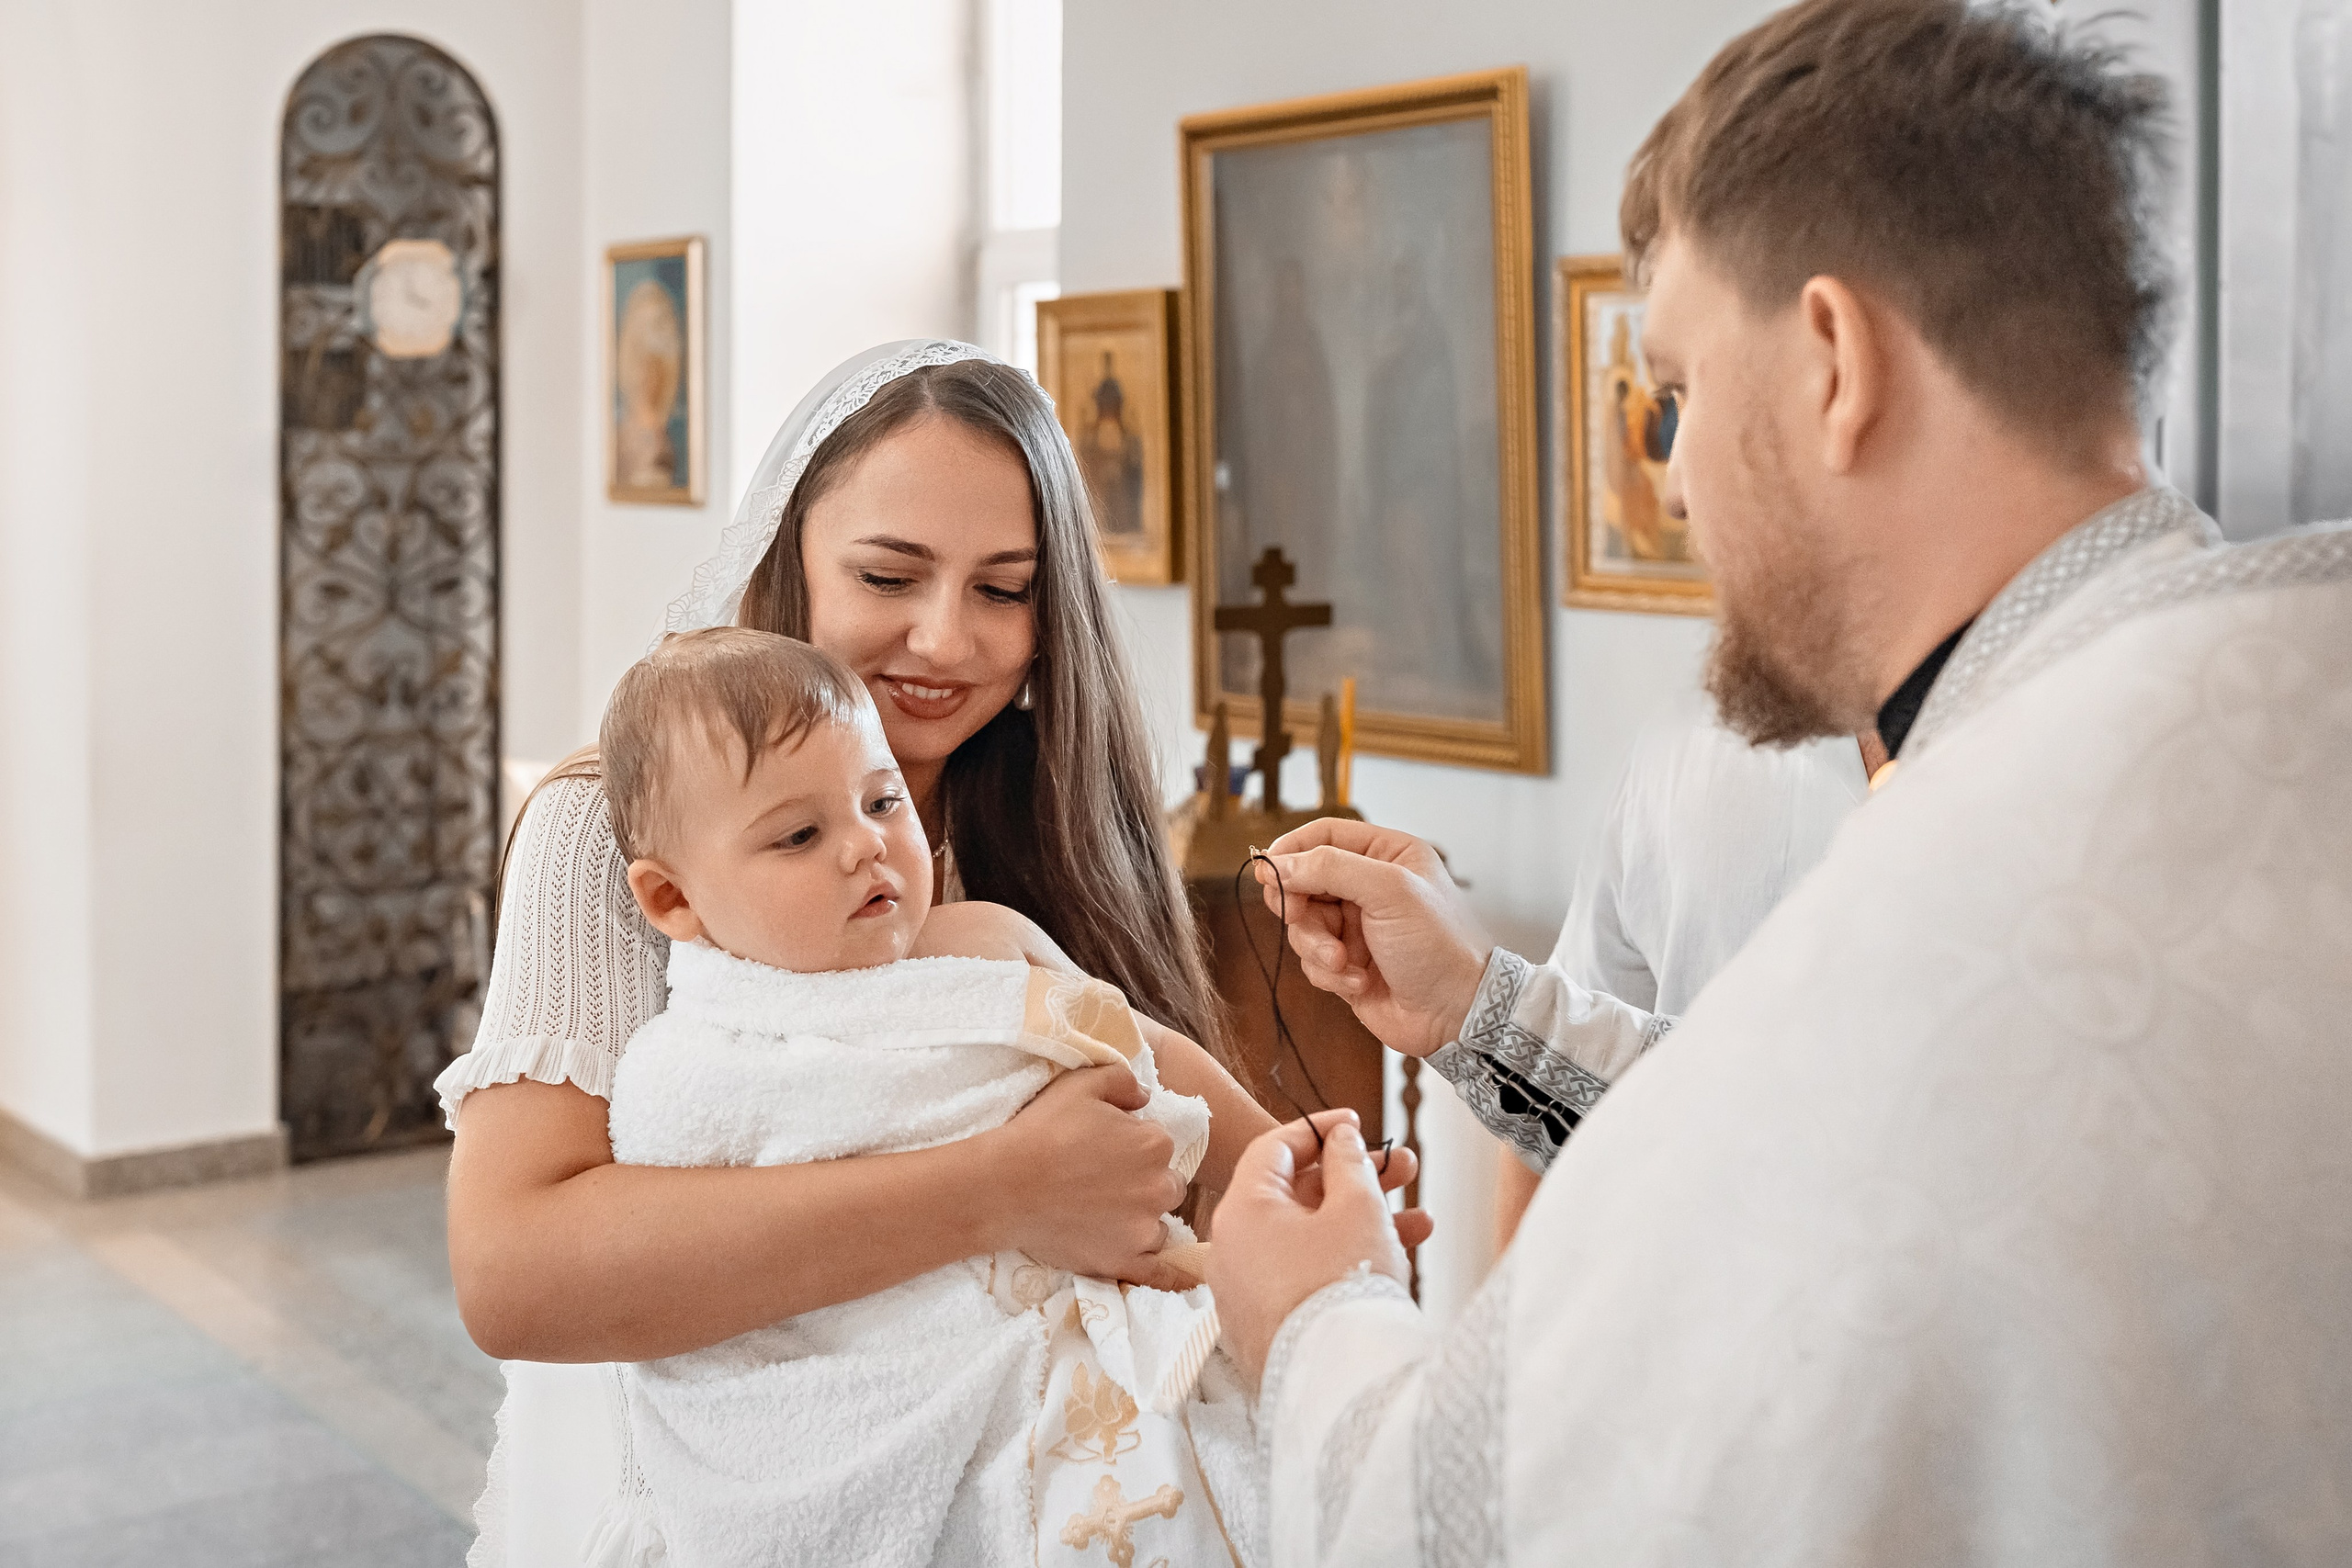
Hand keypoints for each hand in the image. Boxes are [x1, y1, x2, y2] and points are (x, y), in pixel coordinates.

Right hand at [979, 1065, 1194, 1291]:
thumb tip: (1146, 1096)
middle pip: (1166, 1185)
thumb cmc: (1041, 1131)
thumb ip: (1122, 1081)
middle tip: (1102, 1184)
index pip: (1159, 1145)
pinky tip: (1185, 1283)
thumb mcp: (1081, 1084)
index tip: (1103, 1151)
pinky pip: (1160, 1274)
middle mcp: (1159, 1187)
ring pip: (1158, 1225)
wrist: (1004, 1186)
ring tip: (1101, 1217)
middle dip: (1143, 1183)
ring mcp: (1143, 1229)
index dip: (1132, 1147)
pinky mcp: (1124, 1261)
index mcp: (1154, 1144)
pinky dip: (1172, 1278)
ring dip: (1141, 1221)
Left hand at [1208, 1110, 1434, 1389]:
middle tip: (1404, 1170)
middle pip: (1297, 1197)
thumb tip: (1340, 1142)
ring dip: (1364, 1224)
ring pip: (1309, 1241)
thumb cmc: (1341, 1287)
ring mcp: (1248, 1293)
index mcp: (1241, 1211)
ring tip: (1421, 1221)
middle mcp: (1233, 1250)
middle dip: (1356, 1181)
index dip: (1320, 1130)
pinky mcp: (1268, 1328)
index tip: (1357, 1125)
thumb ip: (1350, 1164)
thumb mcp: (1357, 1208)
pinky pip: (1306, 1277)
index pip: (1275, 1149)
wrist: (1337, 1385)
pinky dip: (1344, 1263)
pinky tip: (1398, 1262)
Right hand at [1255, 820, 1492, 1055]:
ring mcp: (1357, 927)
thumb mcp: (1388, 891)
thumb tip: (1276, 864)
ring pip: (1303, 925)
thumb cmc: (1439, 945)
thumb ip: (1329, 868)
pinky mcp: (1348, 964)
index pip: (1323, 835)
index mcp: (1386, 855)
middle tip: (1303, 919)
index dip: (1291, 850)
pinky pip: (1312, 961)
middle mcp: (1369, 887)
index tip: (1266, 871)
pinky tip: (1361, 983)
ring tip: (1345, 963)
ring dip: (1317, 947)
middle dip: (1301, 907)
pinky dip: (1329, 974)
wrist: (1458, 1013)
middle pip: (1304, 881)